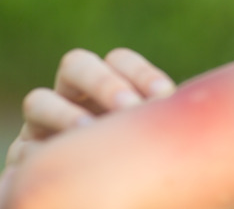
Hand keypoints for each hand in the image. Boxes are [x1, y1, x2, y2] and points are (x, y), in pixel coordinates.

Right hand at [3, 48, 175, 167]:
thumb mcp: (152, 136)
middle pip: (76, 65)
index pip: (119, 60)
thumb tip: (190, 104)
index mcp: (109, 84)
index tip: (165, 94)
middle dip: (104, 83)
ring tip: (89, 131)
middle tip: (130, 107)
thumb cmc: (139, 158)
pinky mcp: (25, 154)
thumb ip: (163, 119)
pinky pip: (26, 147)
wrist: (97, 191)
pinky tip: (67, 163)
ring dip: (65, 114)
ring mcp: (43, 122)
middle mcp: (72, 95)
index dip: (140, 71)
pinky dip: (41, 152)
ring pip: (40, 100)